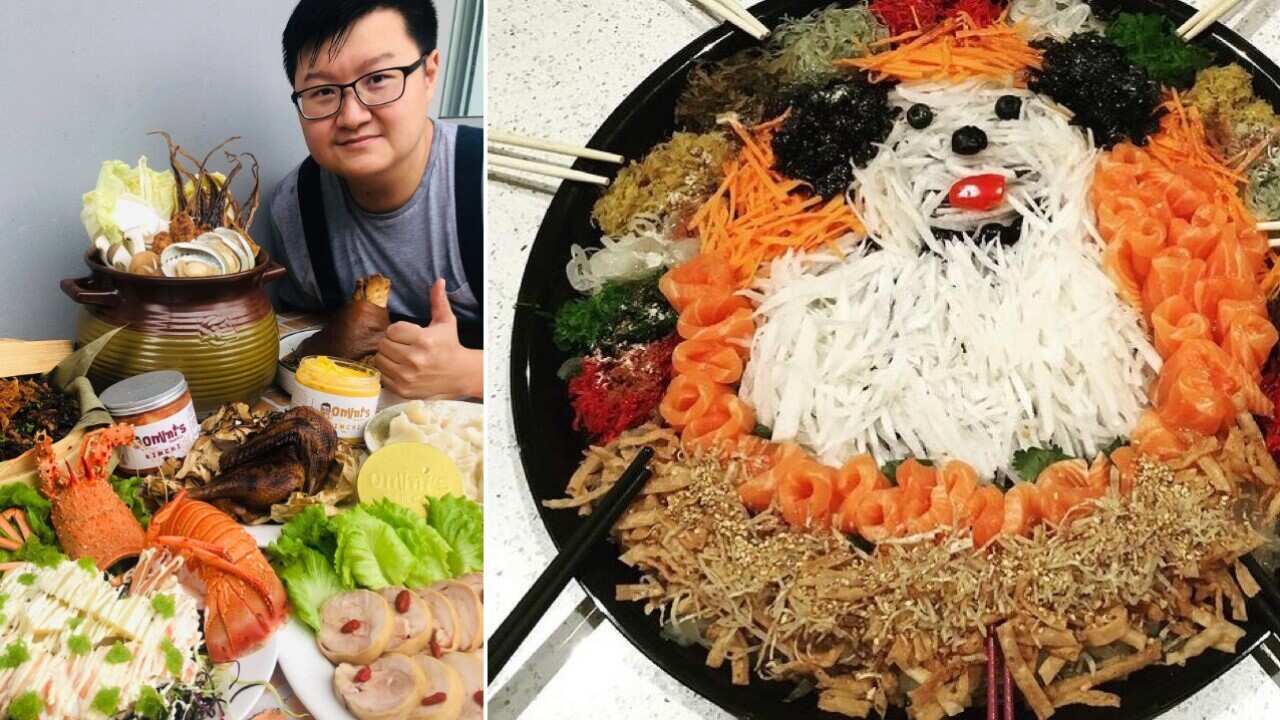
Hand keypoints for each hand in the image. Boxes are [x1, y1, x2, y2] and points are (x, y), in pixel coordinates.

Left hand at [373, 279, 482, 398]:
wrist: (459, 374)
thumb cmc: (449, 346)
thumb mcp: (446, 322)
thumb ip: (439, 301)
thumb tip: (439, 281)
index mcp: (424, 340)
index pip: (392, 330)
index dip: (398, 330)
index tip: (407, 334)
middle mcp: (415, 359)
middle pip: (383, 344)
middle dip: (392, 342)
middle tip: (403, 345)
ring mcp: (407, 376)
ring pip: (380, 359)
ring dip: (387, 356)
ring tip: (401, 356)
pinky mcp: (403, 389)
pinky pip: (382, 375)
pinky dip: (388, 371)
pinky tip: (400, 368)